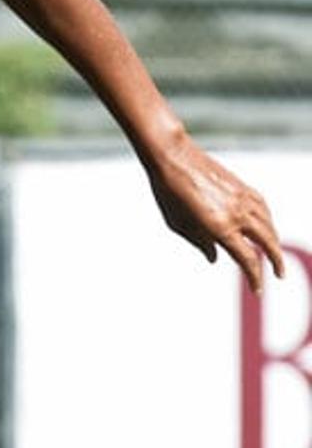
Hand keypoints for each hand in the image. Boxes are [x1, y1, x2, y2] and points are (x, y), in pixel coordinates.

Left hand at [147, 135, 285, 293]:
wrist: (172, 156)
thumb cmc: (168, 192)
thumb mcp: (178, 224)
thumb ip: (200, 243)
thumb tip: (215, 258)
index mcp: (220, 227)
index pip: (247, 259)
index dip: (254, 277)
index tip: (257, 291)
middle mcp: (238, 214)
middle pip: (268, 243)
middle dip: (276, 262)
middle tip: (279, 275)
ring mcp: (243, 199)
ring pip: (269, 225)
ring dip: (274, 242)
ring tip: (272, 253)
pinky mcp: (243, 187)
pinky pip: (263, 208)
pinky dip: (268, 221)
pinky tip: (265, 227)